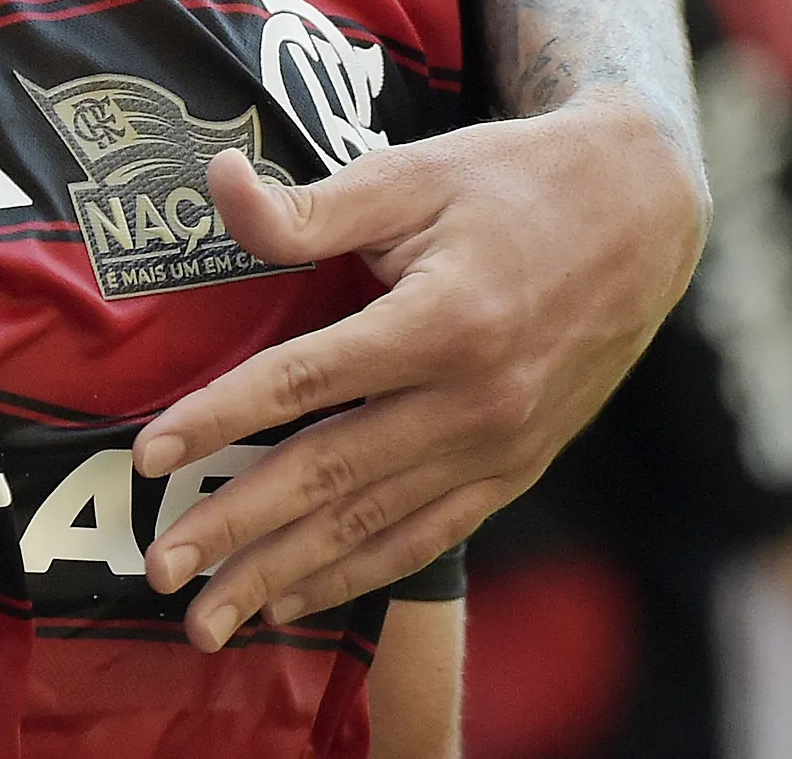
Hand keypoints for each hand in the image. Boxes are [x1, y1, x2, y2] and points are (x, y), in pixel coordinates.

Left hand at [135, 88, 705, 647]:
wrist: (642, 213)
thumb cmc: (513, 181)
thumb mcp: (414, 173)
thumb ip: (313, 204)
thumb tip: (218, 180)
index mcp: (443, 320)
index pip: (306, 381)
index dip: (221, 418)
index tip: (149, 454)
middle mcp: (474, 400)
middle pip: (331, 473)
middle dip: (238, 527)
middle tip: (160, 566)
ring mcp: (500, 446)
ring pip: (373, 524)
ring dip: (285, 575)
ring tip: (210, 618)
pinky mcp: (516, 469)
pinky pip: (427, 537)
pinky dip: (359, 575)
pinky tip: (297, 599)